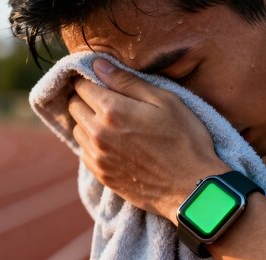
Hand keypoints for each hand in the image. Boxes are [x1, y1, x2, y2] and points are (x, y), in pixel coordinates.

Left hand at [69, 58, 229, 223]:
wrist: (191, 188)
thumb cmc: (185, 140)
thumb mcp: (164, 101)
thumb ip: (127, 82)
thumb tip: (98, 65)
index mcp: (112, 111)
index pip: (82, 86)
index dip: (91, 79)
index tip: (102, 80)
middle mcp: (97, 134)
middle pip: (73, 106)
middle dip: (85, 98)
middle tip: (106, 99)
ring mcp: (97, 157)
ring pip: (75, 129)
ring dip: (86, 121)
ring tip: (109, 121)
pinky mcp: (101, 175)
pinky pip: (83, 152)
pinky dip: (90, 143)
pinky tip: (111, 142)